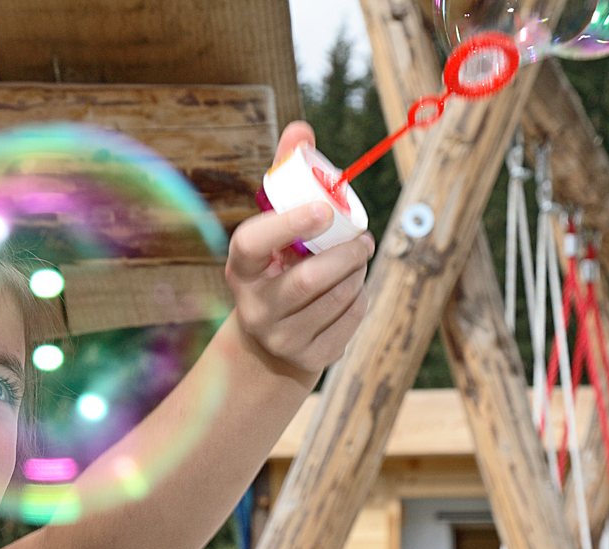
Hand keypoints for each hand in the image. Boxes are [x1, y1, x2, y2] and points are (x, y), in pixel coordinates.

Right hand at [225, 122, 373, 384]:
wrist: (274, 338)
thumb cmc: (280, 265)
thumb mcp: (276, 228)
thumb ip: (287, 176)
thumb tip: (302, 129)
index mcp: (241, 267)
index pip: (253, 243)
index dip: (288, 225)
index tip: (323, 210)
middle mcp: (254, 308)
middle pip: (307, 280)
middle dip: (347, 255)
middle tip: (366, 239)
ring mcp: (280, 338)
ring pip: (336, 299)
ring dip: (358, 274)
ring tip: (359, 260)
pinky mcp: (308, 359)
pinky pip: (349, 321)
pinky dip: (360, 300)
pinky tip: (353, 290)